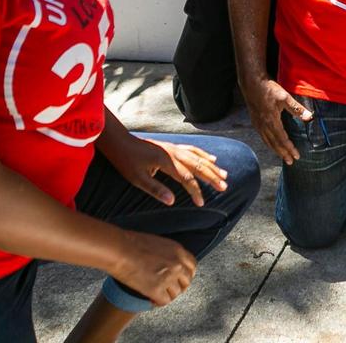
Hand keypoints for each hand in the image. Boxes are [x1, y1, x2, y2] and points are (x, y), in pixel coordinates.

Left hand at [109, 134, 227, 206]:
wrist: (120, 141)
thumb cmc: (126, 161)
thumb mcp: (137, 179)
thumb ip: (156, 189)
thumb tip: (172, 202)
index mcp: (166, 162)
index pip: (187, 179)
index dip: (196, 191)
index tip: (202, 203)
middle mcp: (174, 153)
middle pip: (198, 166)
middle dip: (212, 177)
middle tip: (224, 187)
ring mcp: (174, 148)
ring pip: (199, 157)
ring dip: (212, 167)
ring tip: (224, 174)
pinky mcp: (173, 147)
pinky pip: (193, 150)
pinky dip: (204, 154)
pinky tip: (211, 158)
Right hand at [111, 230, 196, 306]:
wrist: (120, 250)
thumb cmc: (132, 243)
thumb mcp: (158, 244)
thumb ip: (167, 254)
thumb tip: (166, 263)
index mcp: (178, 251)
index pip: (192, 266)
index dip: (186, 274)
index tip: (180, 278)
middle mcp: (177, 264)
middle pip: (187, 281)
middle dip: (179, 286)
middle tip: (169, 289)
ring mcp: (168, 277)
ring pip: (176, 293)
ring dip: (168, 294)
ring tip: (158, 294)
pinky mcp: (156, 289)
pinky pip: (164, 301)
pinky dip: (158, 302)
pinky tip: (151, 299)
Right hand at [245, 79, 312, 164]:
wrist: (252, 83)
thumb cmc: (269, 89)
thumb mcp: (285, 98)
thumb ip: (297, 109)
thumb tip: (310, 117)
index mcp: (272, 121)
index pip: (282, 139)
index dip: (290, 148)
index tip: (297, 156)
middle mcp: (263, 125)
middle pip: (274, 144)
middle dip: (283, 153)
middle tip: (291, 162)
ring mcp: (258, 124)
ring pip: (267, 141)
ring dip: (276, 150)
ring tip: (283, 156)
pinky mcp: (255, 121)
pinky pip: (263, 137)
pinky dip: (269, 143)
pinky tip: (272, 144)